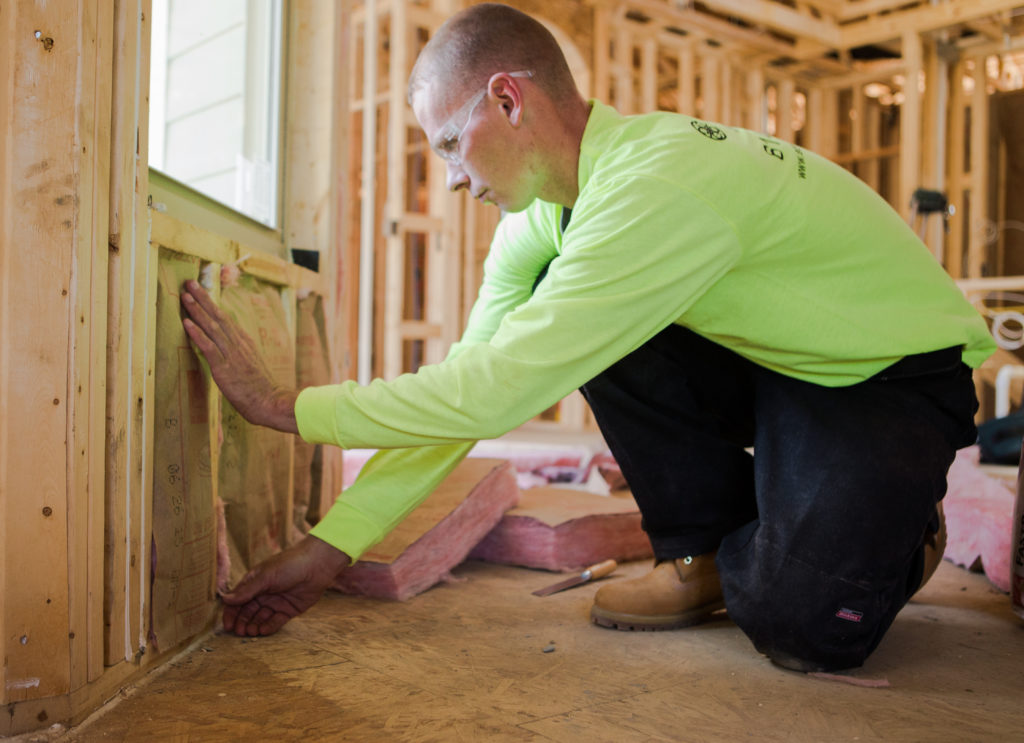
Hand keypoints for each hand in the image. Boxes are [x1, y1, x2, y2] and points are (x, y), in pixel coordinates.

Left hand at [180, 279, 298, 432]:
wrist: (270, 402)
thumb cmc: (261, 389)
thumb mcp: (251, 366)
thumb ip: (240, 355)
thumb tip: (229, 350)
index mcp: (244, 343)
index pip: (226, 319)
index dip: (212, 304)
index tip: (201, 291)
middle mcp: (238, 344)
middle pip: (218, 317)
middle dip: (203, 299)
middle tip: (189, 283)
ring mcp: (232, 355)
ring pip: (212, 328)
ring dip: (198, 311)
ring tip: (185, 296)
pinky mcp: (225, 368)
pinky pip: (209, 347)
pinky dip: (198, 334)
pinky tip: (187, 323)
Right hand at [221, 535, 351, 635]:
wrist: (317, 565)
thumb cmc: (289, 565)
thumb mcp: (266, 577)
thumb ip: (247, 590)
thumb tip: (225, 599)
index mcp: (255, 582)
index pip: (238, 600)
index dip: (231, 613)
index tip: (227, 626)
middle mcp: (264, 593)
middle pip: (248, 612)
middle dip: (242, 622)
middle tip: (239, 632)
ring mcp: (276, 602)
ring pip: (260, 618)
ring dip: (254, 626)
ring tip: (251, 632)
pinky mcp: (288, 610)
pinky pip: (275, 621)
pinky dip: (268, 627)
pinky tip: (262, 631)